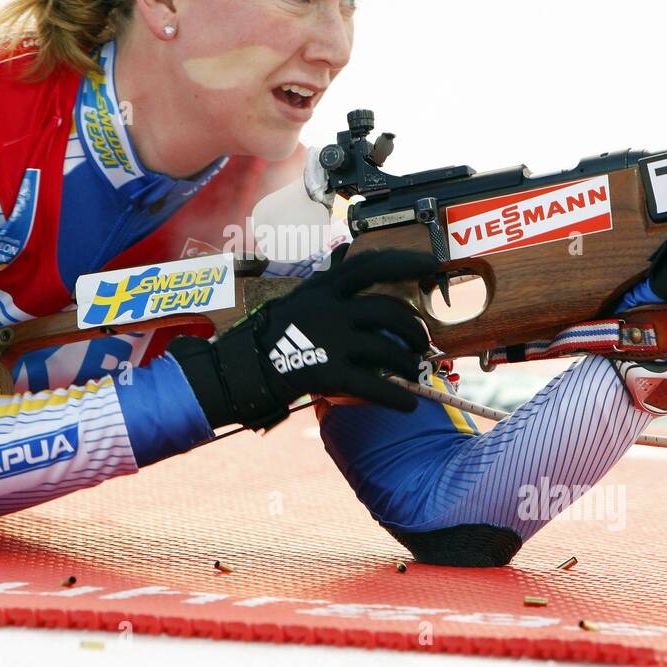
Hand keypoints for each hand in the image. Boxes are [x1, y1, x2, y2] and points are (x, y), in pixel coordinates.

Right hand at [168, 249, 434, 429]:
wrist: (236, 371)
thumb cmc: (268, 339)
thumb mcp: (297, 301)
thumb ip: (328, 290)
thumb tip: (356, 269)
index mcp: (321, 288)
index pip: (369, 265)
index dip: (403, 261)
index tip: (430, 263)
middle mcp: (327, 309)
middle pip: (388, 310)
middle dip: (413, 328)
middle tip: (421, 343)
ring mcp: (328, 340)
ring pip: (386, 348)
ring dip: (407, 364)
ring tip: (412, 374)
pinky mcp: (326, 373)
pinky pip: (373, 385)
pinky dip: (395, 397)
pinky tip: (408, 406)